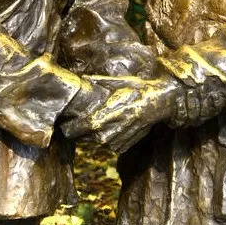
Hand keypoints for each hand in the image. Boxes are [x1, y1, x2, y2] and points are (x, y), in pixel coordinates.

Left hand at [63, 75, 181, 151]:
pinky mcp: (124, 146)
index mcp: (107, 115)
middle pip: (83, 137)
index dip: (69, 126)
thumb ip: (100, 82)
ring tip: (94, 122)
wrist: (160, 102)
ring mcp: (117, 141)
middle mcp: (110, 132)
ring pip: (94, 142)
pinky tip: (109, 127)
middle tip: (74, 122)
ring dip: (90, 135)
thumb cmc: (138, 89)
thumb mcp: (119, 82)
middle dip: (77, 131)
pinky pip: (107, 145)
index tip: (64, 121)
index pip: (79, 128)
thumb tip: (83, 78)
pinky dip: (105, 138)